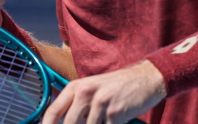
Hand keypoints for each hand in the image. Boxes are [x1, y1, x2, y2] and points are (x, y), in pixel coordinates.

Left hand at [41, 60, 166, 123]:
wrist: (144, 78)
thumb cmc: (116, 86)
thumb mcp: (91, 88)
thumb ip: (75, 103)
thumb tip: (60, 121)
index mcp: (76, 87)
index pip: (53, 111)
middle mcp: (85, 93)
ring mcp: (100, 103)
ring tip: (104, 118)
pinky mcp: (115, 114)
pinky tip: (115, 119)